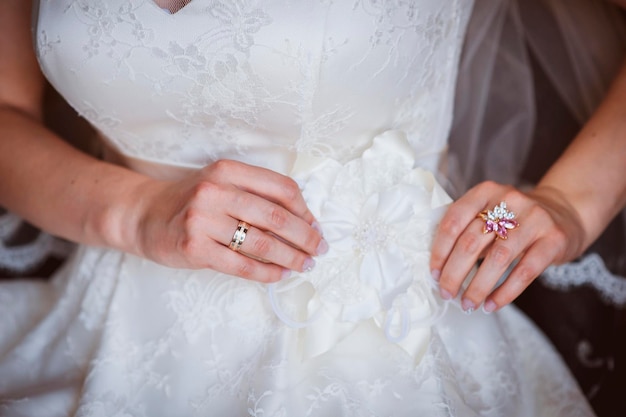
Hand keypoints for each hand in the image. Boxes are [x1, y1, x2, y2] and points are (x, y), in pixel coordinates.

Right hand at [132, 159, 326, 281]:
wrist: (143, 215)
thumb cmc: (192, 201)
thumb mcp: (222, 184)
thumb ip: (257, 196)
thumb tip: (304, 222)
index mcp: (228, 170)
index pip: (281, 188)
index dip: (305, 210)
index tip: (315, 226)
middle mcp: (215, 191)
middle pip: (277, 217)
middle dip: (305, 237)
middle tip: (319, 249)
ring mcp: (202, 220)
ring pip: (262, 244)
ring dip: (291, 258)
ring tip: (305, 265)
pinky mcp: (194, 249)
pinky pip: (242, 265)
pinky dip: (267, 273)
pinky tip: (280, 275)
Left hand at [429, 180, 585, 312]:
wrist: (565, 212)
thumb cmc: (514, 220)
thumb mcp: (490, 212)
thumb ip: (467, 230)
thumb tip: (439, 269)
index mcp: (486, 191)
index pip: (454, 220)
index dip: (440, 250)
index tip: (434, 274)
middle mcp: (510, 201)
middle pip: (472, 241)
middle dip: (454, 273)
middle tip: (446, 293)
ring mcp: (534, 218)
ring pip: (498, 258)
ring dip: (478, 287)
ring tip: (467, 304)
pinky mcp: (554, 239)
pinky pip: (525, 271)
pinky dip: (505, 292)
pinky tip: (491, 305)